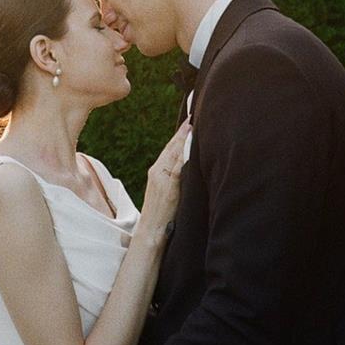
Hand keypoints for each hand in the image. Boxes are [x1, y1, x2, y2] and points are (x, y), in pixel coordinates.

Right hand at [139, 119, 189, 240]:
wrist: (150, 232)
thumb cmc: (161, 216)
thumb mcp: (167, 192)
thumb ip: (174, 178)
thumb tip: (189, 166)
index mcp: (156, 171)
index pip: (170, 148)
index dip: (179, 133)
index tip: (189, 120)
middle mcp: (156, 171)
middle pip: (172, 146)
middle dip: (182, 130)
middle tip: (193, 113)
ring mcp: (161, 178)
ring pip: (174, 153)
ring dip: (185, 138)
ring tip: (194, 123)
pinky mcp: (167, 186)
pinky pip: (177, 166)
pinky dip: (184, 153)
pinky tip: (191, 144)